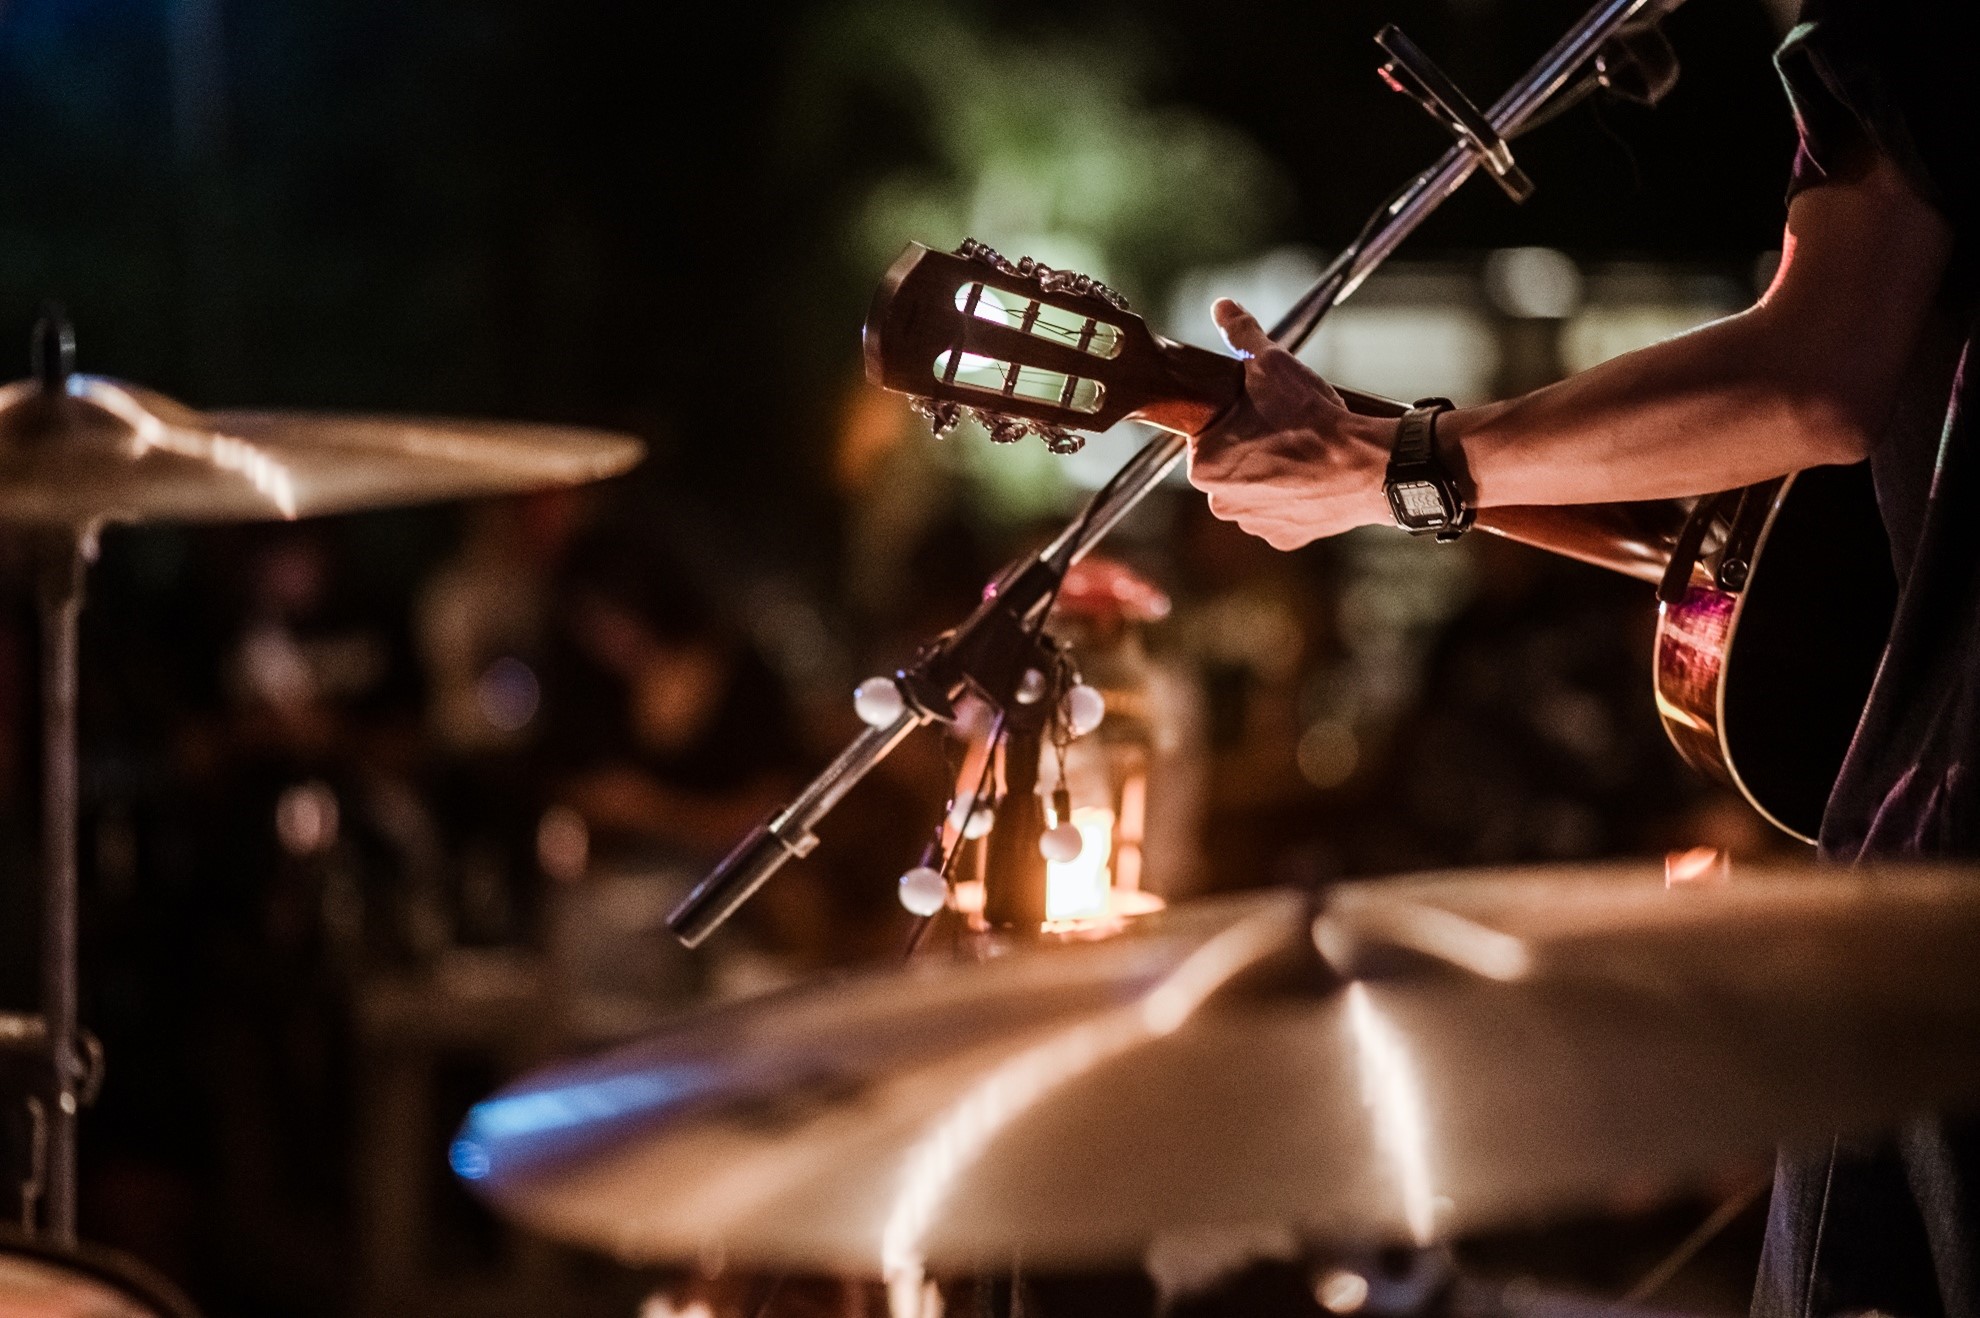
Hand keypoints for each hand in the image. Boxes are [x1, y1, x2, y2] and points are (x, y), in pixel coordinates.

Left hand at [1187, 299, 1394, 548]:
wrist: (1369, 467)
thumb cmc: (1314, 420)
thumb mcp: (1272, 366)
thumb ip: (1242, 335)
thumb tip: (1223, 307)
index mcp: (1204, 467)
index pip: (1207, 438)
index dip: (1233, 420)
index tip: (1258, 413)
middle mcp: (1221, 503)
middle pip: (1229, 466)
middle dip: (1251, 447)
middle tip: (1283, 429)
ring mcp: (1254, 524)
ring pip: (1255, 490)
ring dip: (1272, 473)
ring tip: (1301, 451)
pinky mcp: (1285, 537)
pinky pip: (1281, 512)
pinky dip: (1294, 497)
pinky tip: (1311, 478)